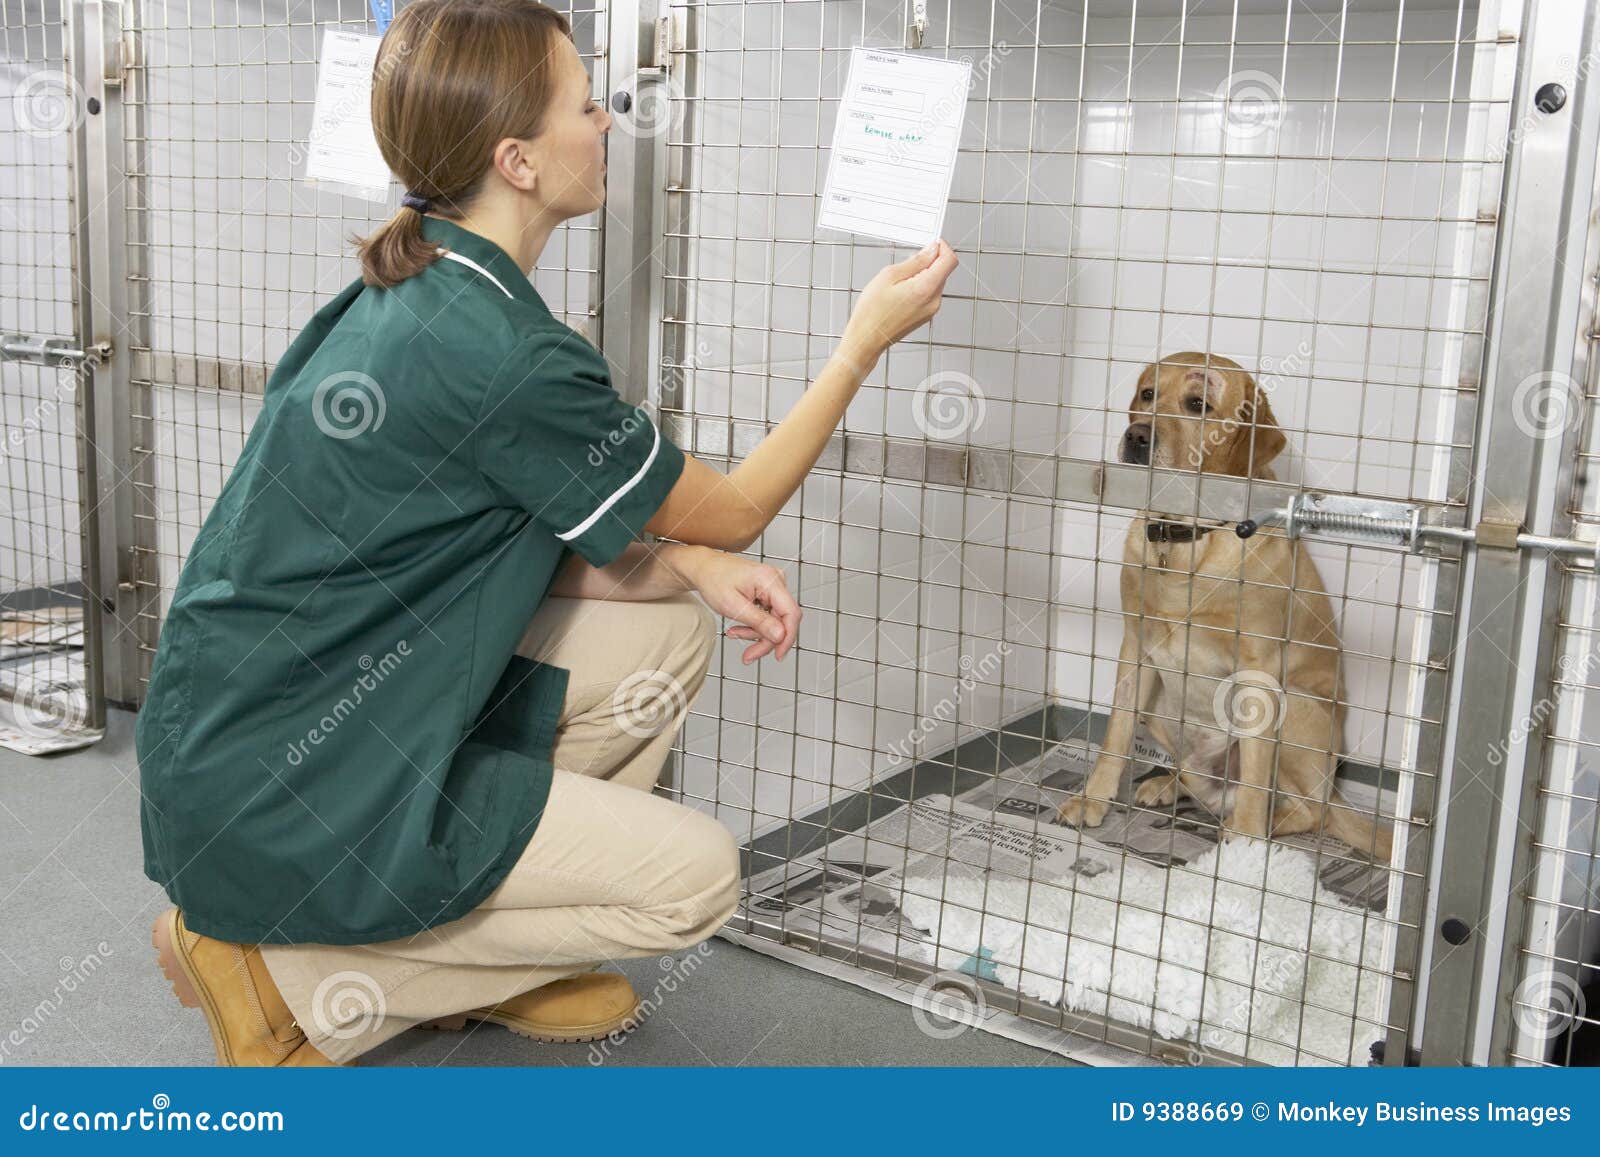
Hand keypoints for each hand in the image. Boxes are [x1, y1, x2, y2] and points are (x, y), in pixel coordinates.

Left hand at [681, 549, 800, 663]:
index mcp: (769, 580)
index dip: (787, 637)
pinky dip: (754, 625)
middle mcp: (776, 580)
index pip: (791, 613)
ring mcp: (773, 586)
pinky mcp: (768, 592)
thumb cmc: (713, 579)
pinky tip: (739, 628)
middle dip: (765, 640)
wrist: (703, 568)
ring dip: (756, 633)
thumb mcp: (733, 606)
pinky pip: (768, 615)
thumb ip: (759, 622)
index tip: (778, 655)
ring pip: (775, 621)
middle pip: (783, 620)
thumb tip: (780, 636)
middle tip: (749, 655)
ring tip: (735, 634)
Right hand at [839, 239, 959, 367]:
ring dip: (923, 275)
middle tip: (906, 264)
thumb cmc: (872, 312)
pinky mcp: (926, 315)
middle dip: (929, 261)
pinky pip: (929, 293)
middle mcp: (934, 300)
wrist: (867, 339)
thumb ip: (915, 261)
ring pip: (936, 281)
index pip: (950, 260)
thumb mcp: (889, 276)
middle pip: (943, 270)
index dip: (942, 247)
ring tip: (899, 282)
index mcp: (926, 288)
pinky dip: (919, 286)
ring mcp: (931, 310)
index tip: (932, 243)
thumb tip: (931, 250)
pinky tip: (901, 292)